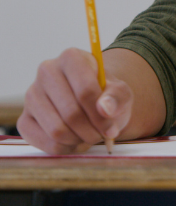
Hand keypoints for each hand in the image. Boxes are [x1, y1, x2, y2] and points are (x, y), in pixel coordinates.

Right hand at [18, 48, 132, 153]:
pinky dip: (64, 148)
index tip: (111, 128)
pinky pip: (44, 142)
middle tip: (103, 135)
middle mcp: (46, 71)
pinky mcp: (24, 119)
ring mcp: (31, 95)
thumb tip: (105, 109)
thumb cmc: (106, 94)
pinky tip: (76, 140)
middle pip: (71, 113)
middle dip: (92, 131)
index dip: (101, 115)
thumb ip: (117, 97)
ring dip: (79, 140)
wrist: (92, 103)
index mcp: (71, 57)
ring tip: (91, 136)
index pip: (86, 90)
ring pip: (56, 130)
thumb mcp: (121, 92)